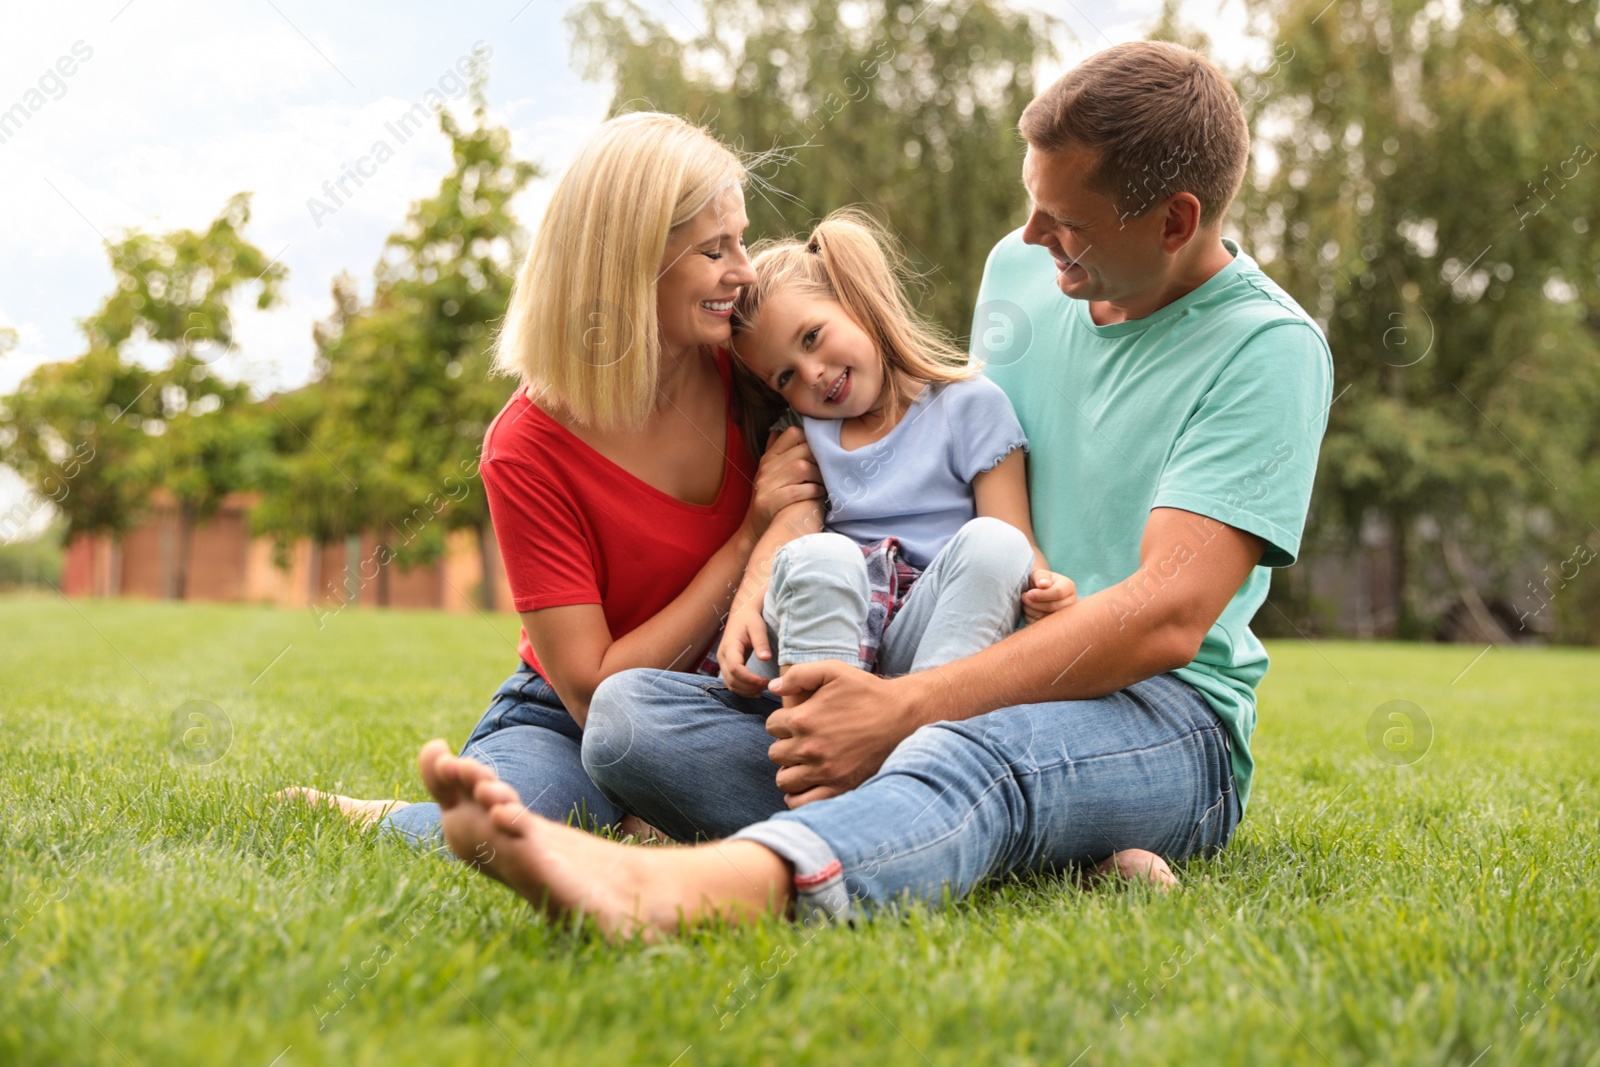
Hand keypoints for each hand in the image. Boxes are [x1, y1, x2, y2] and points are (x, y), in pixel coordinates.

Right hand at [718, 607, 772, 696]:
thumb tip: (765, 658)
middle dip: (749, 687)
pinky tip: (756, 691)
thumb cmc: (750, 619)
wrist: (741, 614)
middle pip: (732, 680)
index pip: (736, 669)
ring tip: (763, 689)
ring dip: (746, 691)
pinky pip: (731, 682)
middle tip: (768, 686)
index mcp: (730, 646)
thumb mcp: (758, 627)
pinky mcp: (726, 666)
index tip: (766, 681)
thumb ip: (761, 643)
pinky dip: (743, 690)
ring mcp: (722, 662)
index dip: (750, 679)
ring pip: (730, 684)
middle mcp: (722, 657)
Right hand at [745, 425, 823, 531]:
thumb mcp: (773, 474)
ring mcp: (766, 485)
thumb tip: (780, 429)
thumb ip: (779, 453)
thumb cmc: (773, 500)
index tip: (821, 452)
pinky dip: (812, 491)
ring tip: (825, 483)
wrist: (756, 530)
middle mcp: (766, 468)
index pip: (792, 433)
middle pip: (802, 450)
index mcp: (770, 457)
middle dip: (820, 460)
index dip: (811, 439)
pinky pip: (797, 491)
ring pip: (801, 468)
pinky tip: (819, 495)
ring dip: (819, 476)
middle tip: (829, 470)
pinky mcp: (769, 502)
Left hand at [765, 661, 924, 806]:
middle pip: (775, 754)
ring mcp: (824, 771)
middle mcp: (810, 748)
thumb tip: (773, 687)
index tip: (797, 721)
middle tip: (801, 741)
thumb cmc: (868, 692)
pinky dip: (798, 796)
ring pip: (784, 780)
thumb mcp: (834, 670)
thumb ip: (799, 674)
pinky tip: (805, 784)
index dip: (783, 722)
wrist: (902, 717)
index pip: (772, 726)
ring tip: (803, 762)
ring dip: (789, 770)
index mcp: (803, 719)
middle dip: (785, 745)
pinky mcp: (838, 788)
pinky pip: (801, 802)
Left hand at [1021, 569, 1076, 621]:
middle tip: (1023, 598)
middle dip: (1034, 603)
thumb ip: (1041, 576)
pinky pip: (1044, 626)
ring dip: (1031, 611)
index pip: (1058, 592)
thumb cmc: (1039, 581)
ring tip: (1025, 604)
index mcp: (1068, 586)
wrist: (1039, 591)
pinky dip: (1032, 619)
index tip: (1028, 594)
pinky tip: (1029, 611)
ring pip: (1048, 618)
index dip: (1041, 595)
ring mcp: (1066, 615)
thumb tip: (1043, 584)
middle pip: (1053, 607)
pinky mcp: (1058, 625)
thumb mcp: (1038, 574)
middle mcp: (1071, 602)